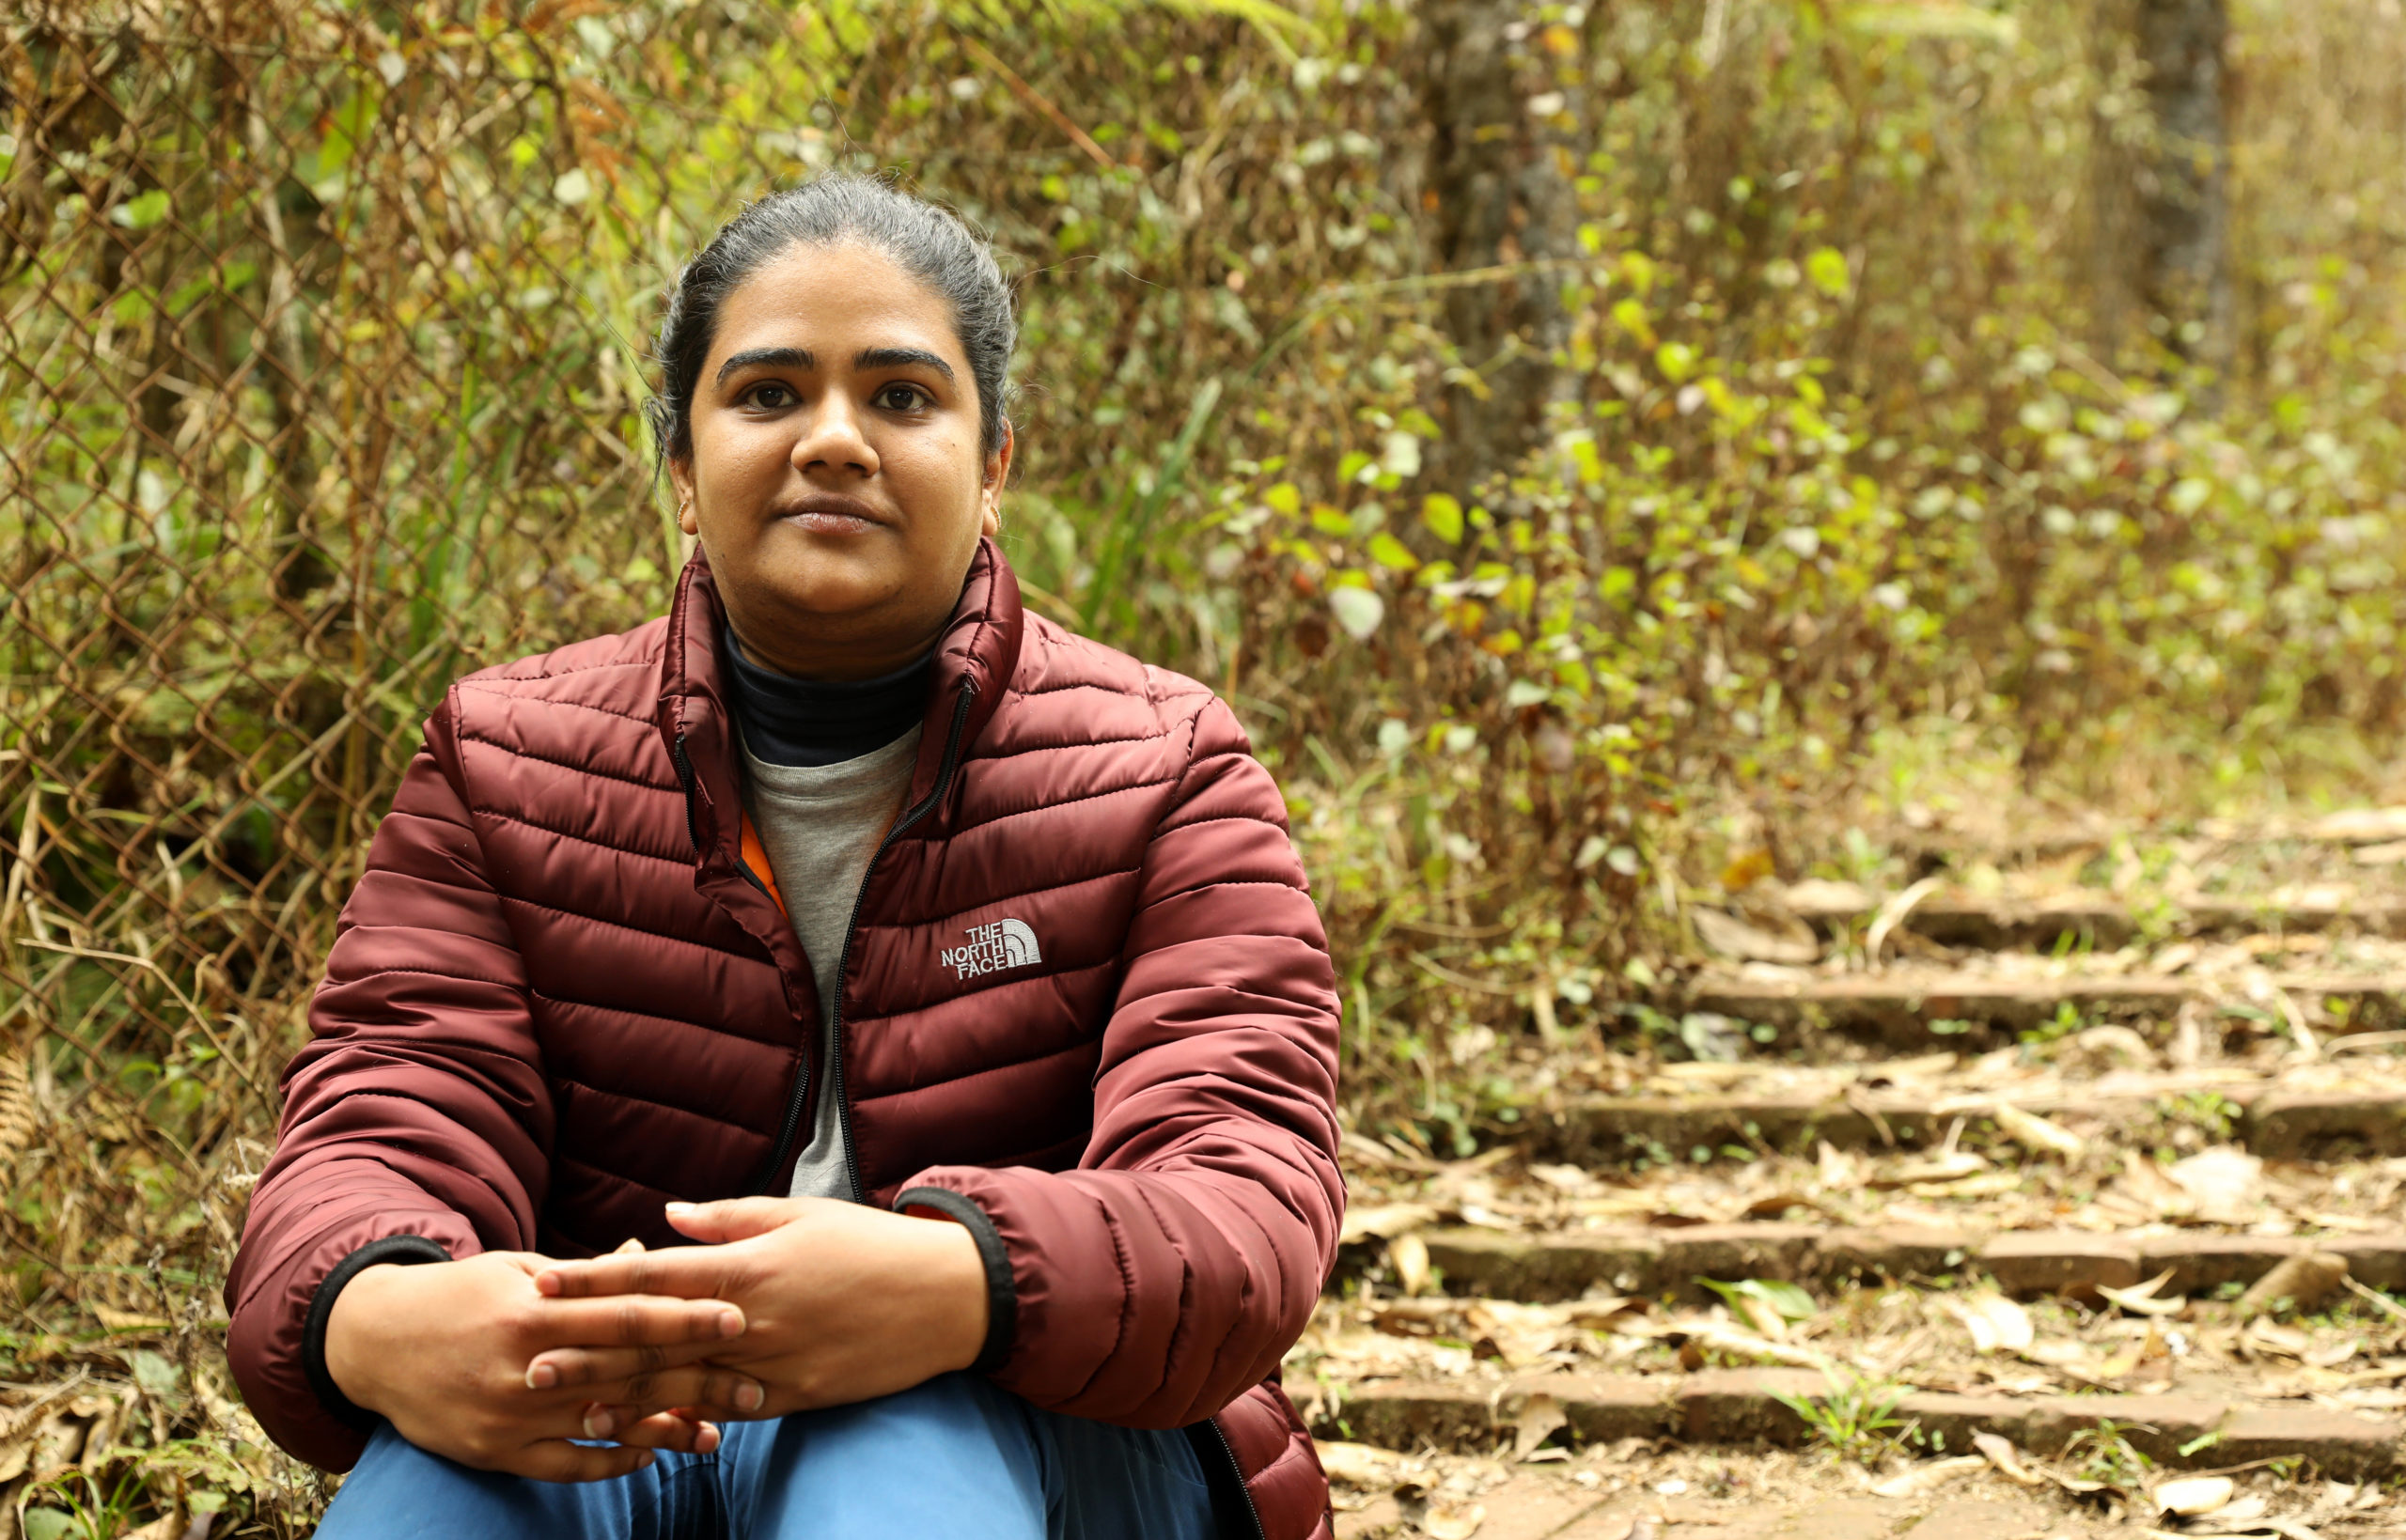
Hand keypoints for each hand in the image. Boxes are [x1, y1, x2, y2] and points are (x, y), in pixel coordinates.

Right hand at [324, 1251, 765, 1480]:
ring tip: (715, 1431)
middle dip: (696, 1377)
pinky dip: (610, 1462)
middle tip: (754, 1382)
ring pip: (604, 1424)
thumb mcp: (518, 1269)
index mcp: (535, 1307)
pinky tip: (647, 1456)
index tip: (737, 1317)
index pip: (625, 1314)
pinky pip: (566, 1465)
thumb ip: (585, 1274)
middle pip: (627, 1372)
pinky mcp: (495, 1452)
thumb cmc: (461, 1296)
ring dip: (665, 1429)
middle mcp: (525, 1362)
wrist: (374, 1342)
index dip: (684, 1317)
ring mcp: (510, 1412)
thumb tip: (648, 1256)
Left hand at [529, 1198, 988, 1420]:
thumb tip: (666, 1217)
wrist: (946, 1295)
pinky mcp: (795, 1396)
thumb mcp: (801, 1212)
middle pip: (653, 1336)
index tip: (543, 1284)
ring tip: (567, 1404)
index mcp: (749, 1264)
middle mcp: (752, 1317)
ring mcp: (773, 1362)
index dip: (594, 1280)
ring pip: (681, 1383)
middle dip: (586, 1349)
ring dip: (620, 1394)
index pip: (653, 1273)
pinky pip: (728, 1411)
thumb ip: (729, 1218)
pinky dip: (683, 1420)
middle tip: (527, 1362)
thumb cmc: (871, 1242)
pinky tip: (646, 1430)